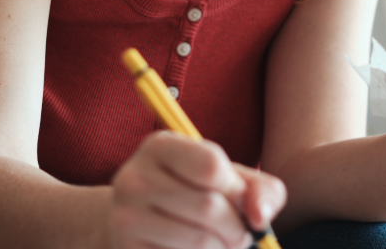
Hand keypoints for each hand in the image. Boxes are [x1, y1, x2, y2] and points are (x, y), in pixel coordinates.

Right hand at [109, 131, 285, 248]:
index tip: (239, 201)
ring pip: (200, 240)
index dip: (237, 190)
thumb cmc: (195, 194)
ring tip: (220, 244)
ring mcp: (125, 218)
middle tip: (239, 234)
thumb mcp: (227, 179)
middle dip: (237, 227)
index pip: (211, 166)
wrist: (140, 222)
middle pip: (209, 207)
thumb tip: (260, 218)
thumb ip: (259, 190)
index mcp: (160, 147)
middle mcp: (134, 178)